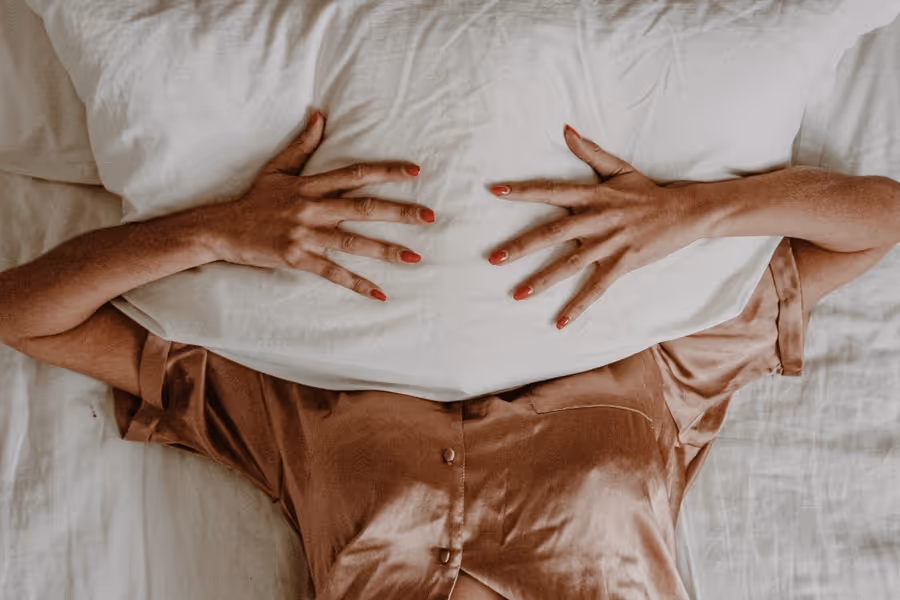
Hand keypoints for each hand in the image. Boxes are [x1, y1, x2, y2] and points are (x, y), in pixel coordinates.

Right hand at [208, 111, 434, 300]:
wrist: (222, 229)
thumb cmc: (254, 198)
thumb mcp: (277, 168)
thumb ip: (302, 144)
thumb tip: (320, 115)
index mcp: (310, 185)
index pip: (355, 174)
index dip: (386, 172)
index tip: (415, 172)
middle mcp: (311, 208)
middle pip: (363, 207)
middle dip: (399, 212)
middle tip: (430, 216)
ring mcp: (305, 234)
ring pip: (353, 242)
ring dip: (387, 250)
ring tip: (415, 257)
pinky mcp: (297, 258)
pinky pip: (333, 272)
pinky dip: (356, 283)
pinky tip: (380, 293)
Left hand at [487, 125, 703, 328]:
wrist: (684, 212)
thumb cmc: (647, 192)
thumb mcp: (619, 168)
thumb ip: (590, 151)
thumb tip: (566, 129)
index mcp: (592, 195)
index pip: (551, 191)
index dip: (522, 191)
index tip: (495, 191)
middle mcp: (596, 220)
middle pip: (552, 233)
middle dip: (521, 246)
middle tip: (493, 258)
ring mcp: (609, 244)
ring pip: (569, 265)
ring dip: (542, 280)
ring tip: (516, 294)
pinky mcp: (622, 264)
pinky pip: (596, 289)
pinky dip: (578, 307)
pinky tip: (559, 323)